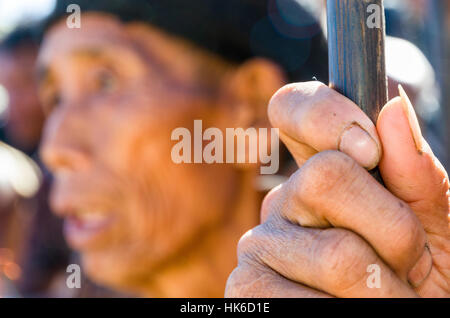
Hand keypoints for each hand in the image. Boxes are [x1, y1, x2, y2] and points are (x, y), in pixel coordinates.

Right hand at [225, 82, 449, 296]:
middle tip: (405, 262)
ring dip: (384, 290)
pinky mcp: (247, 291)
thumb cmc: (420, 281)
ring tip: (381, 299)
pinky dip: (352, 314)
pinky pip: (307, 302)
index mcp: (321, 174)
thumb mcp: (435, 229)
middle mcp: (282, 202)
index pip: (291, 109)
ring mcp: (258, 245)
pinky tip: (343, 311)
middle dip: (392, 228)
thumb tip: (391, 109)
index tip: (370, 149)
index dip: (323, 113)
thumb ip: (416, 176)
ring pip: (335, 254)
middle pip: (326, 176)